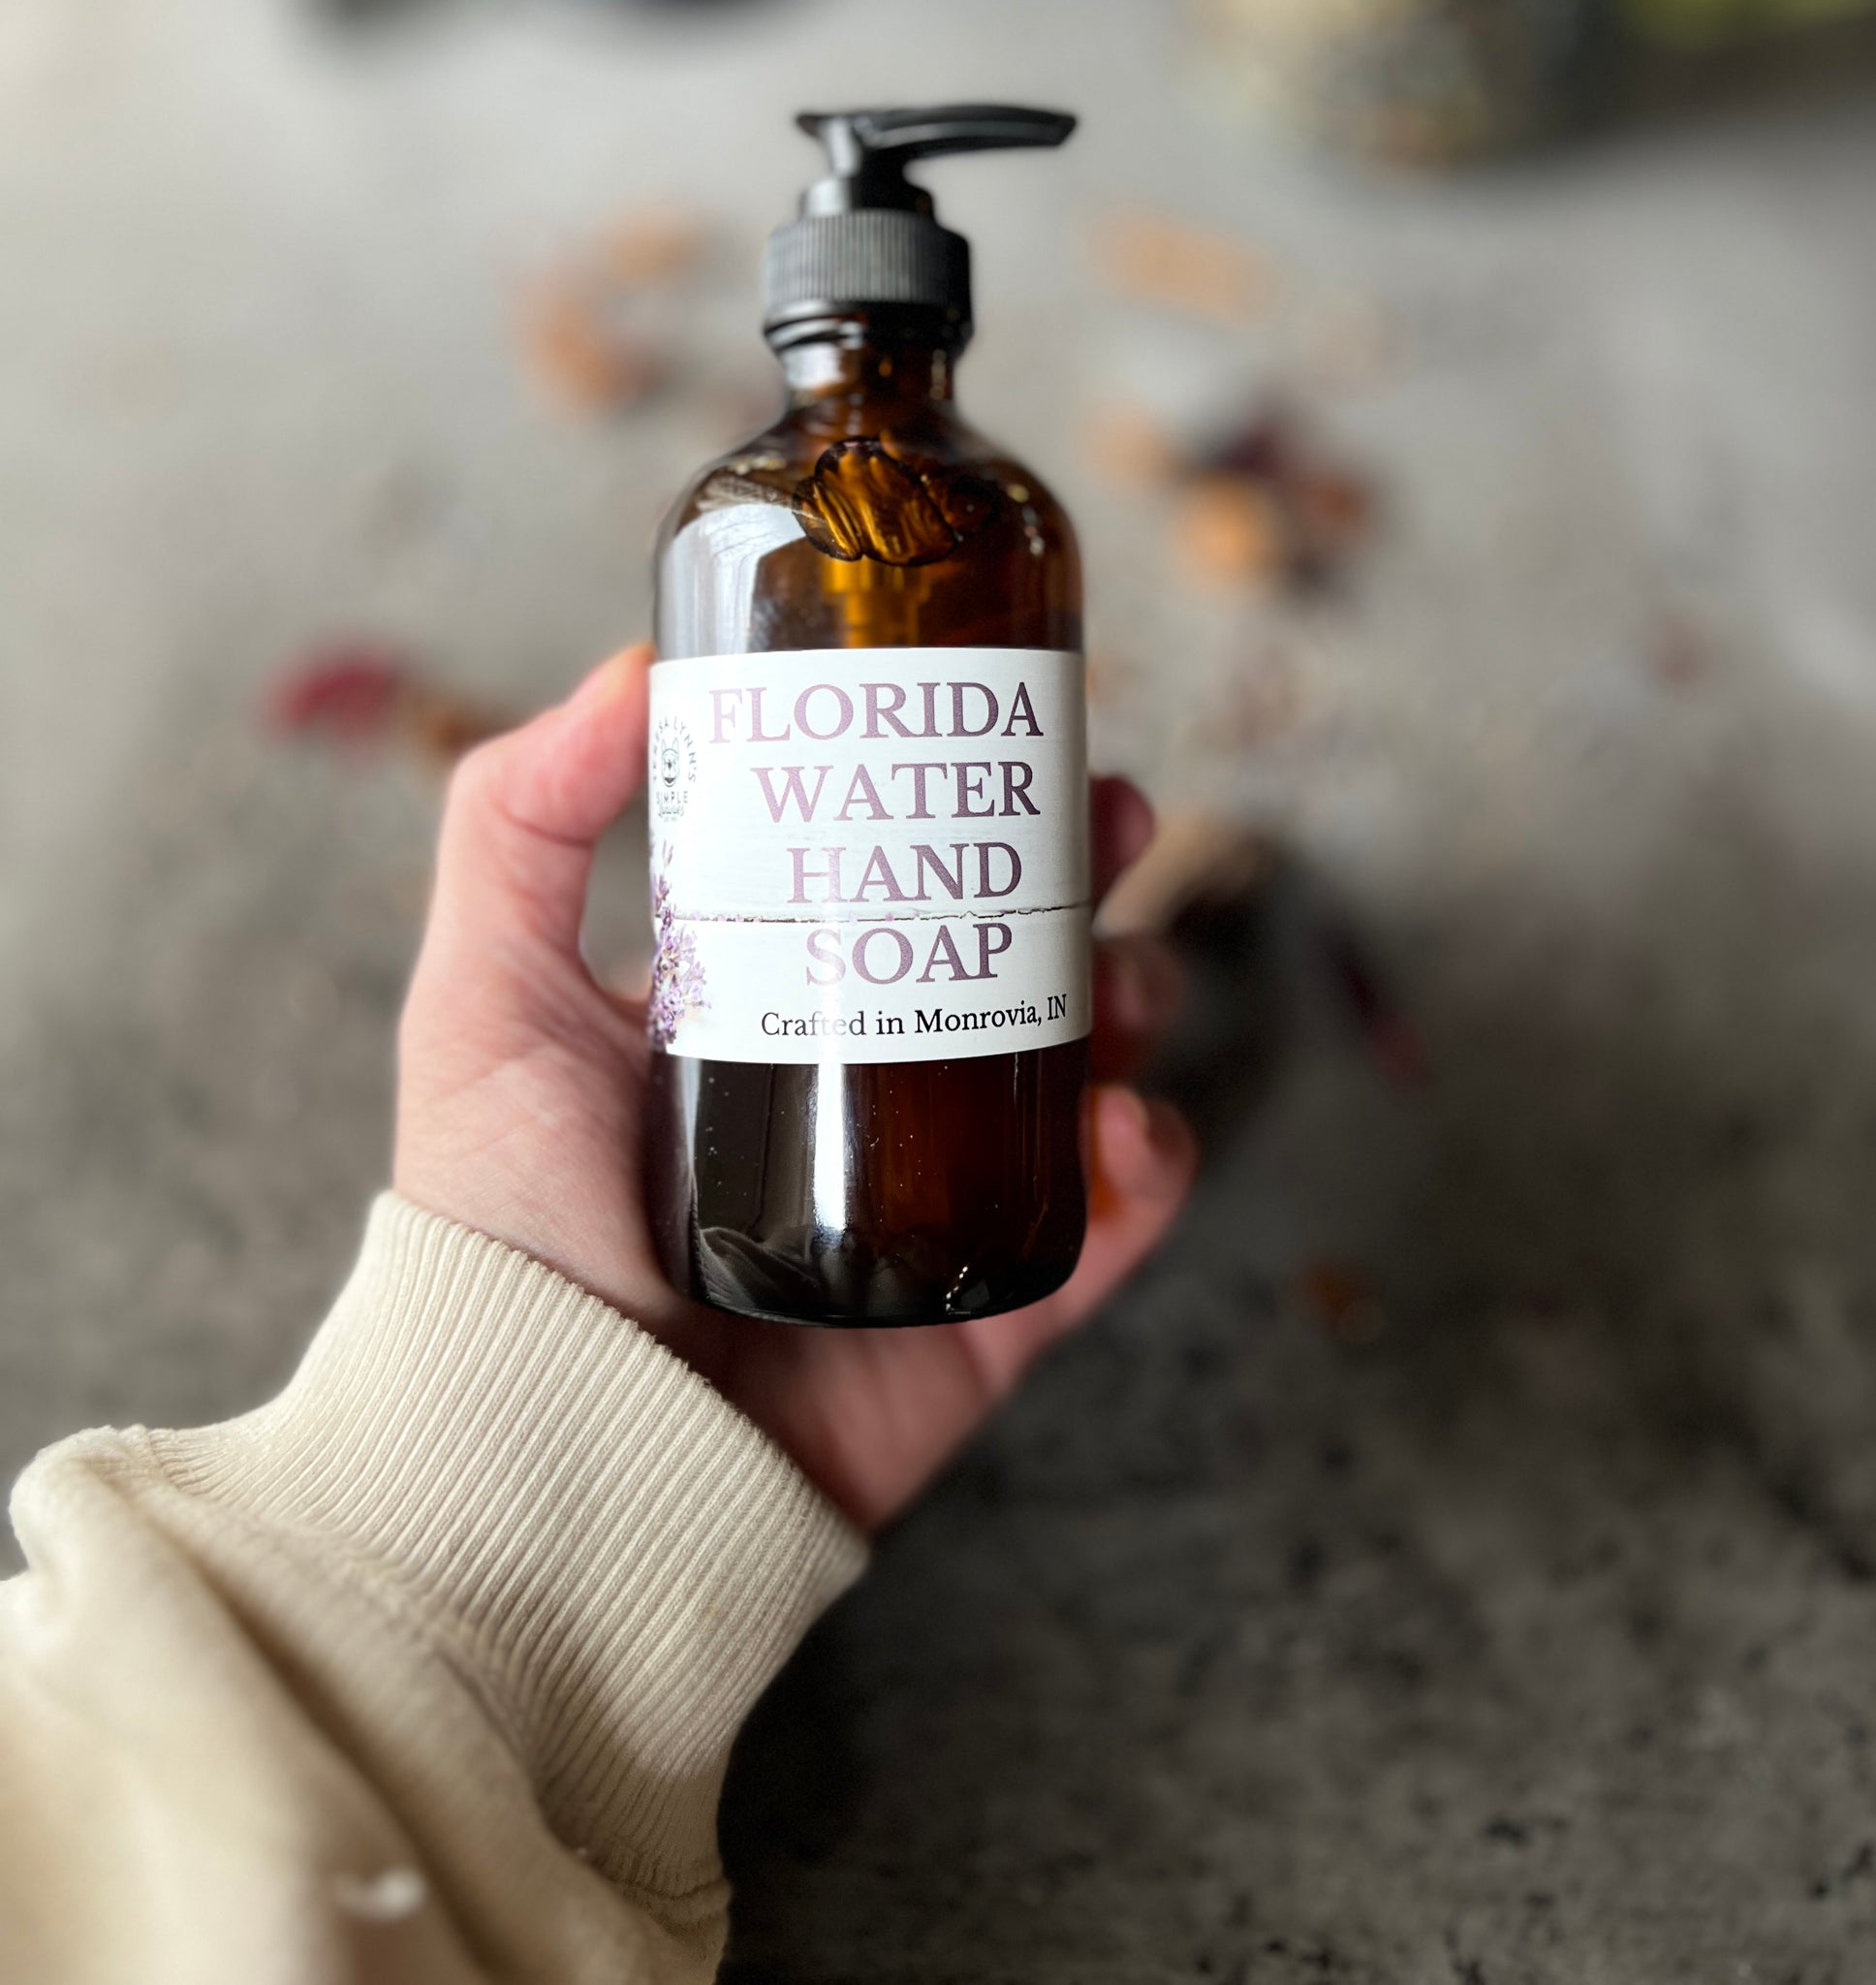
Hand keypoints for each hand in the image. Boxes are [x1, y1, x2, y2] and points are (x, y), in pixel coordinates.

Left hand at [395, 646, 1196, 1530]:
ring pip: (1079, 1074)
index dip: (965, 801)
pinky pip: (1101, 1234)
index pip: (892, 879)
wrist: (537, 1454)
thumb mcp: (482, 996)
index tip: (1014, 728)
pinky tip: (1127, 1128)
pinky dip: (1146, 1171)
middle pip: (1015, 956)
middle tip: (1113, 817)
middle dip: (1083, 875)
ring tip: (1122, 985)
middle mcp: (857, 1094)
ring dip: (1135, 1004)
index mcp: (765, 1010)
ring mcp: (929, 1204)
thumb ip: (519, 818)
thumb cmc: (495, 1227)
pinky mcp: (983, 1319)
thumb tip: (636, 668)